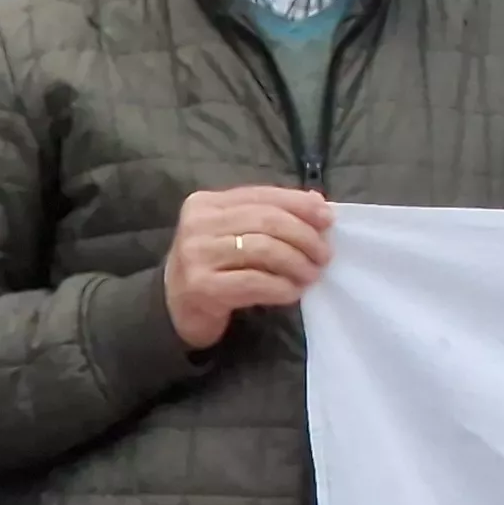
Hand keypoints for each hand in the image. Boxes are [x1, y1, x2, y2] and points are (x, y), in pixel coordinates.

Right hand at [164, 187, 333, 350]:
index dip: (300, 205)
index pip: (263, 195)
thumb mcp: (236, 233)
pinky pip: (255, 282)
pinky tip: (292, 292)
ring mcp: (196, 255)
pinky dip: (281, 286)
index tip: (329, 220)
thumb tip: (318, 202)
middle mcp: (197, 224)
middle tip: (324, 255)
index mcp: (207, 203)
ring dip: (297, 263)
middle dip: (305, 237)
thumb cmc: (213, 266)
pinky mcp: (201, 287)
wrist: (174, 309)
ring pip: (264, 250)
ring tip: (311, 274)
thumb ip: (271, 215)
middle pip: (267, 221)